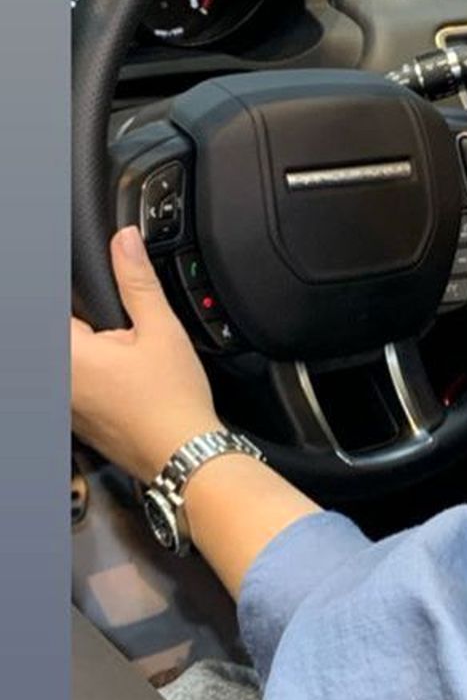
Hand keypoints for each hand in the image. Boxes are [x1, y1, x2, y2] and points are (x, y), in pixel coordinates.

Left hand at [71, 227, 219, 483]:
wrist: (184, 458)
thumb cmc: (174, 404)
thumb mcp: (161, 330)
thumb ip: (136, 282)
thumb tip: (124, 241)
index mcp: (68, 354)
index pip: (50, 306)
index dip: (72, 298)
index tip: (102, 318)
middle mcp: (56, 383)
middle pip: (58, 336)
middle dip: (80, 324)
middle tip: (115, 331)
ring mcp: (63, 406)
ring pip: (65, 365)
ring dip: (83, 351)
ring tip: (118, 354)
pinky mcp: (75, 422)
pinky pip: (70, 389)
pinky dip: (84, 377)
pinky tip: (117, 379)